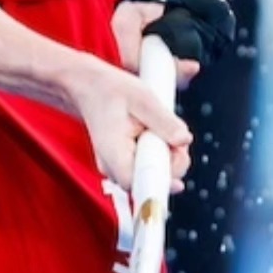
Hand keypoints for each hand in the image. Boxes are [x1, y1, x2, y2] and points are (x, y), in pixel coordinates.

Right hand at [65, 57, 191, 193]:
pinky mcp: (127, 165)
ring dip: (167, 154)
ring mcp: (120, 169)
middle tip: (168, 132)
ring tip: (155, 129)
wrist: (88, 87)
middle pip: (155, 182)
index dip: (163, 182)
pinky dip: (160, 152)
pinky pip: (152, 168)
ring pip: (156, 175)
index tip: (178, 178)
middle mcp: (114, 168)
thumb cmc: (108, 91)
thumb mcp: (141, 97)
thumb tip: (184, 140)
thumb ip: (165, 121)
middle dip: (173, 158)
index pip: (141, 185)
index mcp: (114, 154)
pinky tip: (151, 136)